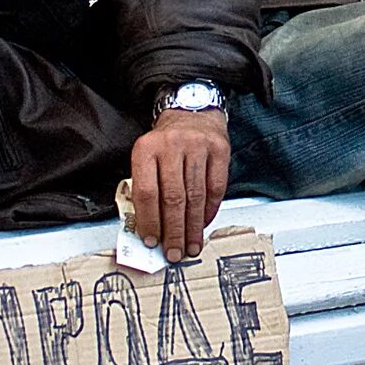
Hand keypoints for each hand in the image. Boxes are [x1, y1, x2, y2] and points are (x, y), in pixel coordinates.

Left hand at [128, 109, 230, 262]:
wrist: (192, 112)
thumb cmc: (166, 142)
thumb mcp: (146, 157)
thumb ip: (145, 188)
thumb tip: (149, 229)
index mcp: (146, 148)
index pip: (147, 192)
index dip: (149, 221)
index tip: (151, 240)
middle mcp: (172, 145)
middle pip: (173, 198)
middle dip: (173, 231)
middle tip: (174, 252)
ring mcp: (198, 146)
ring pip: (195, 196)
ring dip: (192, 227)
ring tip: (190, 246)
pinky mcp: (219, 150)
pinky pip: (215, 188)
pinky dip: (209, 211)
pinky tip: (203, 224)